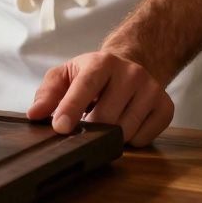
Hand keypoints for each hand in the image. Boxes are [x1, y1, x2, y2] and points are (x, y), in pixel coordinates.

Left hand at [26, 50, 173, 146]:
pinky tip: (124, 123)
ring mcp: (152, 90)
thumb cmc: (92, 75)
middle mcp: (131, 73)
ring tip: (105, 120)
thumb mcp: (66, 75)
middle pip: (106, 116)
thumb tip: (35, 114)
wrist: (132, 66)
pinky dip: (129, 140)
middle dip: (90, 129)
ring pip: (125, 131)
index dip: (71, 108)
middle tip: (84, 126)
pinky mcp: (166, 108)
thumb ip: (48, 93)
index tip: (60, 128)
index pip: (86, 86)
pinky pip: (143, 139)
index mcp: (103, 62)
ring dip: (109, 136)